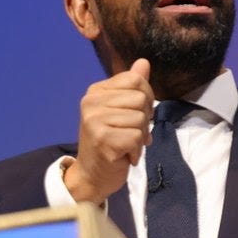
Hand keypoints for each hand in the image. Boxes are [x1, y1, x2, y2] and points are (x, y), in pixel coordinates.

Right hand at [65, 58, 154, 203]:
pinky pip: (137, 137)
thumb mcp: (120, 111)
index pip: (135, 80)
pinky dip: (136, 151)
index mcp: (96, 92)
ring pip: (141, 119)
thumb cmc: (109, 142)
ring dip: (140, 137)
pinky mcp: (102, 139)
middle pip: (141, 99)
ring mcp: (95, 121)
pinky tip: (124, 155)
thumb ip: (132, 87)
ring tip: (125, 145)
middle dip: (144, 120)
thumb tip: (144, 62)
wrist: (91, 175)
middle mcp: (91, 102)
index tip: (135, 114)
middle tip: (129, 133)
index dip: (145, 98)